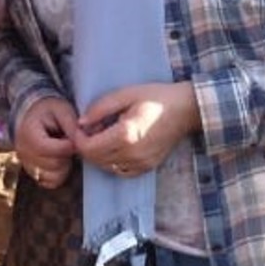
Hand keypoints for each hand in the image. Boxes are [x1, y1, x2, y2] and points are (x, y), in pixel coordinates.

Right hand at [14, 96, 83, 187]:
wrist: (33, 113)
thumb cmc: (49, 110)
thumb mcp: (62, 110)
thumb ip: (72, 125)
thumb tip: (81, 142)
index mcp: (29, 134)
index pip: (53, 150)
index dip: (69, 146)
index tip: (72, 136)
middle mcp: (23, 152)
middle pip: (54, 164)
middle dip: (67, 155)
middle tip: (68, 142)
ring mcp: (26, 164)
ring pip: (53, 176)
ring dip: (64, 166)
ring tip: (63, 151)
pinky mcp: (32, 172)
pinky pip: (49, 182)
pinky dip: (58, 174)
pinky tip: (59, 160)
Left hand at [74, 82, 198, 176]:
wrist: (186, 110)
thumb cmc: (156, 97)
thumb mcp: (125, 94)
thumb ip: (100, 108)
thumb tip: (80, 122)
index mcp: (126, 134)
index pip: (88, 147)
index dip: (78, 138)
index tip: (80, 126)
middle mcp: (132, 154)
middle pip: (94, 159)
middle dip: (86, 146)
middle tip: (92, 129)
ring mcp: (140, 164)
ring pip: (105, 167)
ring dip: (98, 154)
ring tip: (104, 135)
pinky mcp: (146, 168)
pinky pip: (120, 171)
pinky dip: (111, 162)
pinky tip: (116, 146)